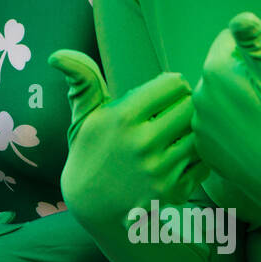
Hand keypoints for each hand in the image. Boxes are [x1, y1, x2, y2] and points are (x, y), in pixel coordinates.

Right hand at [50, 50, 207, 231]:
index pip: (174, 84)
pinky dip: (196, 158)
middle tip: (174, 113)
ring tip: (177, 135)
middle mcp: (142, 143)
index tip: (163, 95)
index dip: (171, 86)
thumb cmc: (89, 151)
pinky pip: (203, 163)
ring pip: (199, 135)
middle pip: (191, 107)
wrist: (90, 206)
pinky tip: (178, 158)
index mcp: (122, 117)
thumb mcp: (84, 115)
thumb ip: (82, 79)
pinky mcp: (174, 192)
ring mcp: (160, 170)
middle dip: (185, 106)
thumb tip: (57, 55)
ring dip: (192, 133)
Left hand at [191, 13, 260, 214]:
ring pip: (218, 101)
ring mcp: (200, 128)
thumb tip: (241, 17)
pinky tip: (255, 137)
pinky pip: (217, 129)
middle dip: (244, 73)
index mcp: (213, 73)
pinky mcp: (206, 152)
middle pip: (222, 72)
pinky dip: (233, 128)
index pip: (228, 41)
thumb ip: (255, 39)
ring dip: (236, 101)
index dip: (257, 45)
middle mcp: (199, 99)